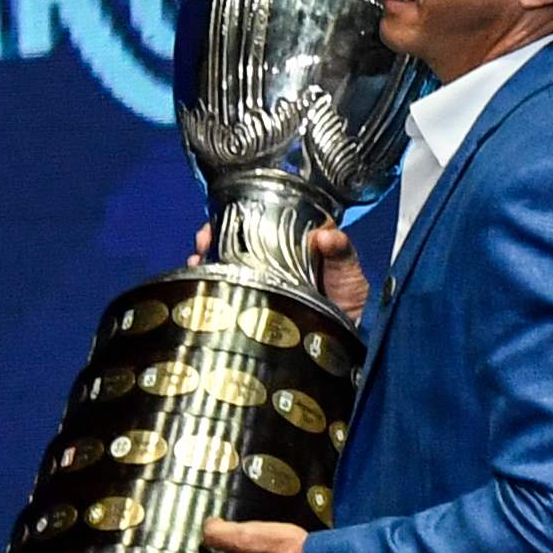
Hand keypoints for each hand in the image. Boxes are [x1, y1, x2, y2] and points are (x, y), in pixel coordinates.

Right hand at [187, 220, 370, 321]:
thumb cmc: (352, 301)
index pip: (263, 221)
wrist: (349, 340)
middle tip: (205, 238)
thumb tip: (326, 236)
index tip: (228, 212)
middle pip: (236, 241)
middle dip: (216, 235)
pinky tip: (200, 280)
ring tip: (199, 257)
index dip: (242, 214)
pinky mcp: (254, 305)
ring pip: (227, 264)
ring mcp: (263, 283)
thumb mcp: (349, 271)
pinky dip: (210, 284)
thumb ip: (341, 252)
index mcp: (295, 245)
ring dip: (209, 258)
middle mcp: (274, 261)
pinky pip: (228, 290)